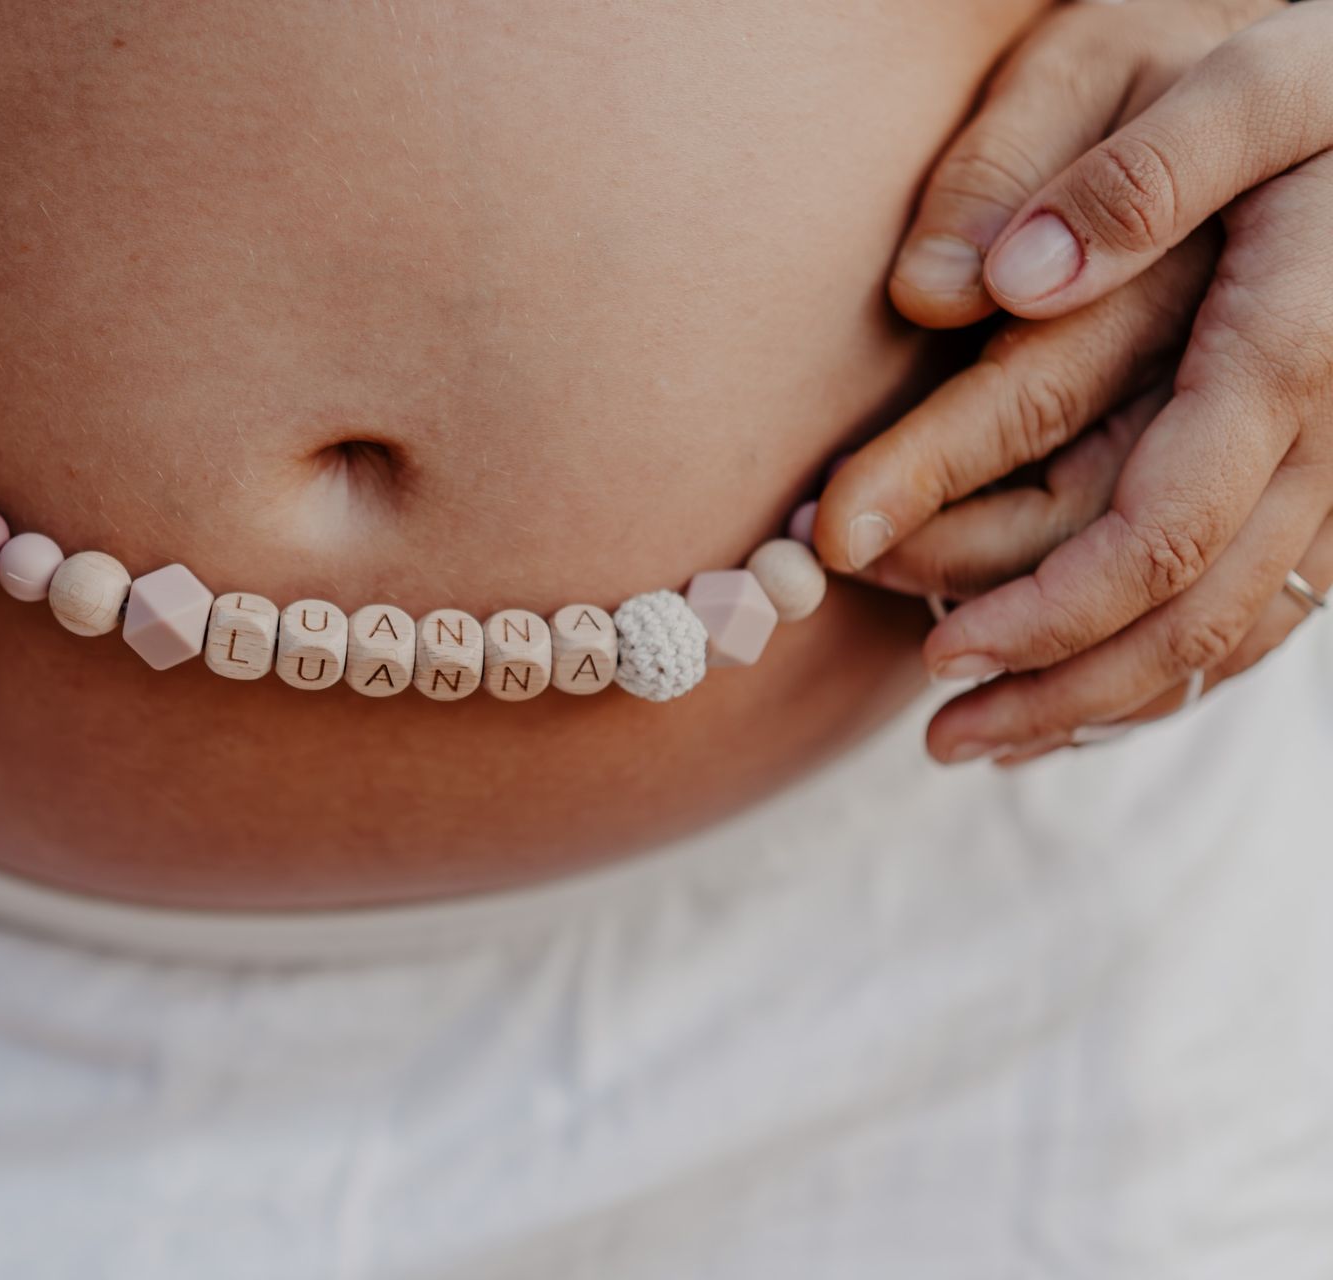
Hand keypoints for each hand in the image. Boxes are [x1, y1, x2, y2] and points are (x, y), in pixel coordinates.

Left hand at [816, 0, 1332, 762]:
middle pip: (1194, 615)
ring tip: (978, 742)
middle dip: (1059, 687)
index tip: (931, 651)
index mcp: (1292, 349)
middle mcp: (1332, 433)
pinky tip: (1076, 696)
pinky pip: (1263, 609)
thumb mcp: (1239, 80)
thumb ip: (1120, 176)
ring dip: (1104, 703)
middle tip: (937, 736)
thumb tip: (980, 288)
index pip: (1163, 528)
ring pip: (1233, 633)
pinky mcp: (1329, 478)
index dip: (1044, 605)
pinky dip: (1169, 672)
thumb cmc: (1326, 75)